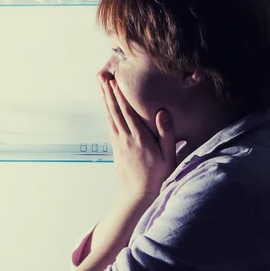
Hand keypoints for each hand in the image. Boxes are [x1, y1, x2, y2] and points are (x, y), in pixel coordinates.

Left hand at [100, 79, 177, 196]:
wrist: (138, 194)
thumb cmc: (158, 175)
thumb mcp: (169, 155)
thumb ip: (166, 133)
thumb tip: (162, 112)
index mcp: (139, 138)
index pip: (128, 111)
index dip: (120, 95)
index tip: (115, 81)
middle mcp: (126, 138)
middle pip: (115, 110)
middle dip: (108, 92)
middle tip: (102, 76)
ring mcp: (119, 142)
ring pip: (110, 116)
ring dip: (105, 99)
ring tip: (100, 85)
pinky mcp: (116, 147)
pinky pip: (110, 124)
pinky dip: (107, 111)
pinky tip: (105, 105)